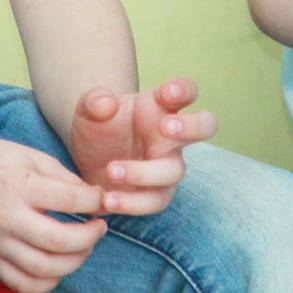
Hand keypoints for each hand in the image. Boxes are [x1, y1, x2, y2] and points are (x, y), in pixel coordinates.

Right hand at [0, 134, 106, 292]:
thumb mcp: (35, 157)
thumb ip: (68, 180)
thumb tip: (101, 202)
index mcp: (18, 185)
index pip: (70, 200)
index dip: (95, 202)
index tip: (100, 200)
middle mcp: (4, 218)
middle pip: (60, 242)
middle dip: (90, 238)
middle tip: (99, 228)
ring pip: (45, 269)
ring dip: (74, 262)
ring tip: (83, 247)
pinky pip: (23, 285)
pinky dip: (47, 282)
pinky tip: (58, 266)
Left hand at [68, 78, 217, 215]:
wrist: (88, 159)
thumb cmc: (99, 126)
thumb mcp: (89, 109)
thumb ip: (95, 102)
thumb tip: (106, 104)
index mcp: (161, 106)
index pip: (186, 90)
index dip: (184, 89)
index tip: (169, 92)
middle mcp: (172, 136)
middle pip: (204, 126)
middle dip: (192, 126)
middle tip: (166, 127)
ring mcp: (168, 165)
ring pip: (174, 171)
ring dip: (144, 172)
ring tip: (112, 171)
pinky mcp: (156, 193)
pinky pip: (155, 201)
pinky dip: (132, 203)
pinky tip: (107, 198)